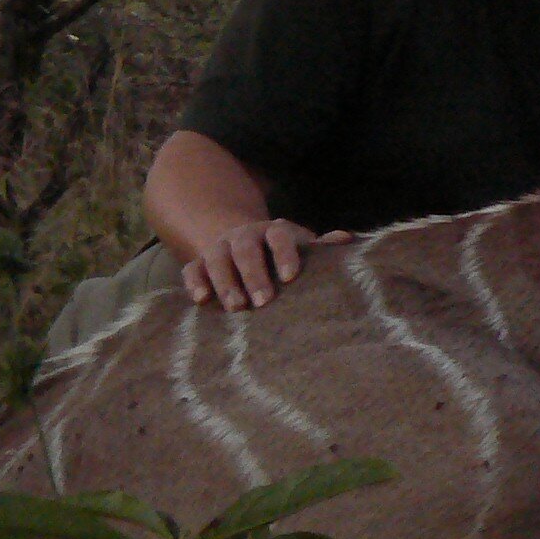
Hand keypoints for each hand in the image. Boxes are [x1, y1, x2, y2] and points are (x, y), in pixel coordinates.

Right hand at [182, 216, 352, 311]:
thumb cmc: (282, 255)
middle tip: (264, 301)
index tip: (291, 277)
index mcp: (273, 231)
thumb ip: (321, 246)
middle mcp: (244, 236)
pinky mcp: (199, 263)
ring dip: (226, 282)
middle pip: (246, 250)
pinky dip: (195, 282)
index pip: (279, 236)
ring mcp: (219, 248)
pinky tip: (201, 301)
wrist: (243, 245)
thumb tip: (347, 238)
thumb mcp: (301, 248)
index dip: (285, 253)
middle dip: (254, 274)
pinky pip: (192, 269)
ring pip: (218, 259)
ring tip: (237, 307)